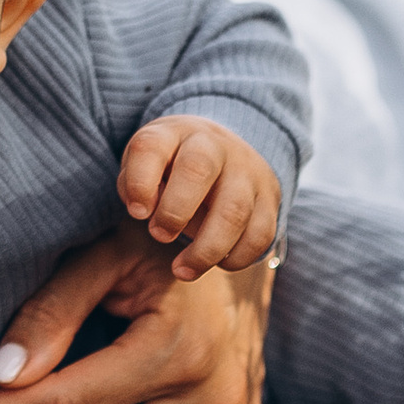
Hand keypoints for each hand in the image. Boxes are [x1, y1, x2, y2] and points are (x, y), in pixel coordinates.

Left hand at [116, 117, 281, 273]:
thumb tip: (145, 211)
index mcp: (173, 133)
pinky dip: (237, 258)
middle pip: (199, 169)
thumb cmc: (171, 166)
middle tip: (159, 236)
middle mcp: (214, 146)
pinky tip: (217, 264)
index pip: (152, 147)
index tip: (137, 213)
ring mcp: (247, 171)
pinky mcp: (270, 199)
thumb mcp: (146, 165)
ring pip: (234, 211)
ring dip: (206, 249)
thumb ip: (134, 185)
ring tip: (182, 270)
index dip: (140, 182)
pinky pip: (260, 234)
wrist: (224, 151)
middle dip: (175, 211)